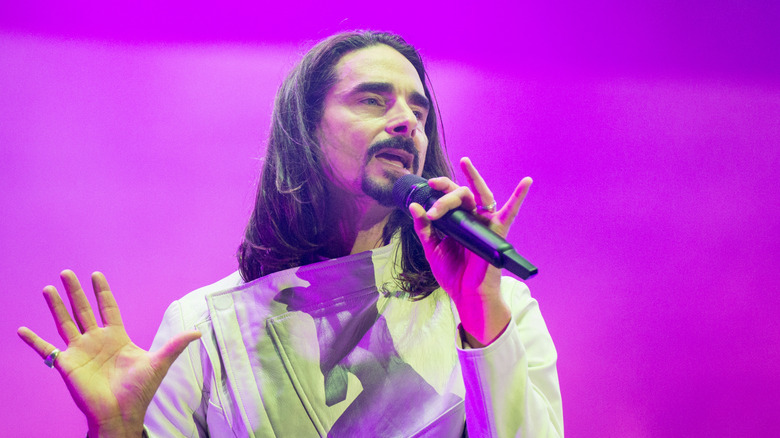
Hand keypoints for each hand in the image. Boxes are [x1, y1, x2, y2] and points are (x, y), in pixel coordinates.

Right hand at [17, 270, 200, 436]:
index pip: (108, 308)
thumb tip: (198, 332)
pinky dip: (34, 341)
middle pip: (83, 310)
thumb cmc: (139, 390)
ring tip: (48, 289)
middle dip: (75, 292)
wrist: (122, 413)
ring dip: (55, 307)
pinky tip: (21, 329)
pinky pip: (46, 350)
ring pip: (65, 323)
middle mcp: (96, 340)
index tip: (96, 274)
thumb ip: (174, 345)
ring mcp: (80, 351)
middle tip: (67, 272)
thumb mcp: (158, 363)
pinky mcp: (67, 365)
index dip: (102, 292)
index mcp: (116, 337)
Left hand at [409, 157, 531, 346]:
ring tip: (465, 163)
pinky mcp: (496, 232)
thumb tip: (414, 206)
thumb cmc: (453, 274)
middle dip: (447, 188)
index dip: (436, 193)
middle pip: (461, 195)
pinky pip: (510, 213)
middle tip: (434, 183)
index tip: (425, 190)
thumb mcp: (432, 248)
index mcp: (457, 223)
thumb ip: (424, 228)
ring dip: (474, 179)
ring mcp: (485, 224)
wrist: (466, 295)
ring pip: (481, 196)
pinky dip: (518, 196)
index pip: (448, 200)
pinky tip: (526, 181)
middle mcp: (471, 219)